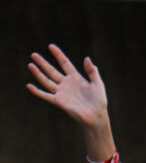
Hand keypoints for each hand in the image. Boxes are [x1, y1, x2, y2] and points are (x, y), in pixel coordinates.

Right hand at [27, 44, 114, 160]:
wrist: (96, 116)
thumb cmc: (99, 100)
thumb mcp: (98, 83)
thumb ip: (92, 71)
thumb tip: (87, 58)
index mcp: (76, 78)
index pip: (65, 63)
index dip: (58, 55)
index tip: (51, 46)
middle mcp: (67, 84)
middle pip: (52, 71)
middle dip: (43, 63)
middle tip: (33, 54)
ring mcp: (62, 92)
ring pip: (47, 81)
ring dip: (38, 74)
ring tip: (30, 65)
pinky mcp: (59, 102)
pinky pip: (46, 96)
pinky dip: (37, 92)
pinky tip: (29, 86)